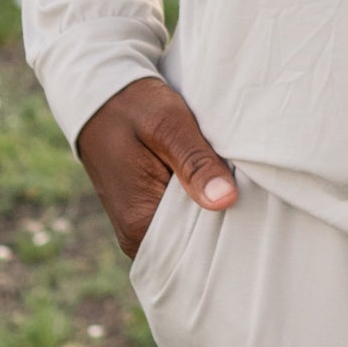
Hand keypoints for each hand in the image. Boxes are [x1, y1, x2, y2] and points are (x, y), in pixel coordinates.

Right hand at [75, 76, 235, 257]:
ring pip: (189, 234)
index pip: (199, 248)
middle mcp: (135, 237)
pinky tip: (210, 184)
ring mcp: (138, 230)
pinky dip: (198, 206)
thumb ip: (196, 163)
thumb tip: (225, 201)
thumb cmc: (133, 106)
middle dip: (222, 221)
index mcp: (139, 223)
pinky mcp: (143, 218)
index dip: (228, 225)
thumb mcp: (168, 125)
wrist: (98, 97)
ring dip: (210, 212)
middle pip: (195, 246)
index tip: (248, 200)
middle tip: (245, 188)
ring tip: (229, 183)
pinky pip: (180, 223)